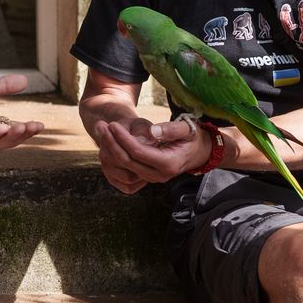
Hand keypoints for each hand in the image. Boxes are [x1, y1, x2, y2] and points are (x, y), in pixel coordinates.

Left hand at [92, 114, 211, 194]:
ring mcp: (153, 178)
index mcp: (168, 163)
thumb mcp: (187, 128)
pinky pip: (127, 170)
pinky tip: (108, 142)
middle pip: (128, 161)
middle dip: (112, 143)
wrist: (200, 152)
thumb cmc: (194, 136)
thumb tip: (152, 132)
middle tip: (101, 126)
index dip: (123, 138)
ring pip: (125, 167)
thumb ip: (170, 129)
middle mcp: (159, 175)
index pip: (138, 152)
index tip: (112, 124)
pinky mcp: (148, 176)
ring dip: (111, 150)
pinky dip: (116, 157)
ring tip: (102, 131)